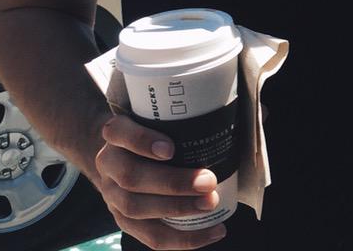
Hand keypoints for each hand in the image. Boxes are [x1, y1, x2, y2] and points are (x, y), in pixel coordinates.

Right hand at [95, 115, 225, 248]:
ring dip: (177, 209)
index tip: (171, 149)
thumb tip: (243, 114)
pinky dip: (181, 239)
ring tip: (210, 204)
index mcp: (116, 133)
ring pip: (136, 208)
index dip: (142, 142)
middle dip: (172, 183)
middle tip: (207, 181)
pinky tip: (211, 233)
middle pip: (132, 177)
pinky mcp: (124, 220)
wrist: (121, 155)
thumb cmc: (153, 130)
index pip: (119, 133)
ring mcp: (112, 195)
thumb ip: (188, 116)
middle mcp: (109, 164)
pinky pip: (150, 236)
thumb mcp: (160, 116)